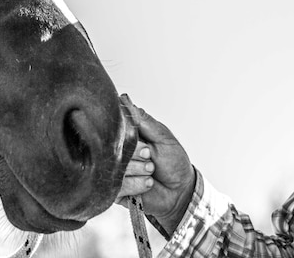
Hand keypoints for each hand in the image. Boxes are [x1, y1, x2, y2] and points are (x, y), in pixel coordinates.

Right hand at [117, 95, 195, 233]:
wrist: (180, 191)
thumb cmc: (174, 162)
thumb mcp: (163, 137)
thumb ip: (144, 120)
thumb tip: (125, 101)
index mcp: (129, 136)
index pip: (116, 128)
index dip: (129, 136)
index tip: (146, 144)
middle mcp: (119, 152)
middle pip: (114, 148)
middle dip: (136, 154)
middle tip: (150, 157)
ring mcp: (115, 171)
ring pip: (115, 167)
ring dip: (138, 170)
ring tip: (151, 171)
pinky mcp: (115, 190)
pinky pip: (117, 186)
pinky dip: (136, 184)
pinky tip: (147, 183)